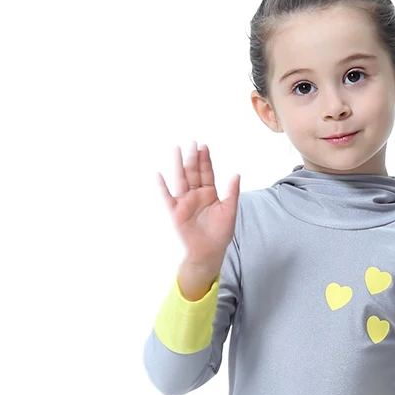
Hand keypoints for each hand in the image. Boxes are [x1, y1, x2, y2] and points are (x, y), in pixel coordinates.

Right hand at [157, 141, 240, 271]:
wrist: (209, 252)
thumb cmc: (220, 234)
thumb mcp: (230, 211)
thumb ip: (232, 193)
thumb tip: (236, 174)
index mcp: (209, 194)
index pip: (207, 173)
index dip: (205, 160)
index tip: (204, 146)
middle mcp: (196, 195)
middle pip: (193, 173)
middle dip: (193, 158)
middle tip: (192, 142)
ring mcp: (185, 202)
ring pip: (181, 179)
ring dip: (178, 165)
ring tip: (176, 149)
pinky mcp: (176, 212)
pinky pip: (167, 197)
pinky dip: (162, 187)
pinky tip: (158, 174)